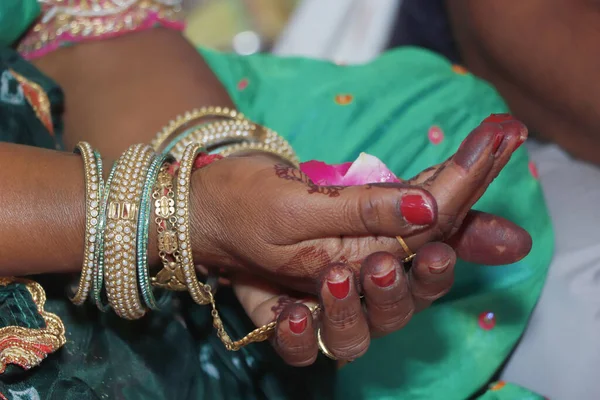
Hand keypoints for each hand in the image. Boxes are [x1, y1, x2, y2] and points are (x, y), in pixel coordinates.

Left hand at [230, 115, 531, 364]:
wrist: (217, 210)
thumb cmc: (281, 194)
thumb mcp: (333, 194)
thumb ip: (393, 207)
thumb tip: (468, 218)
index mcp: (385, 252)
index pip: (429, 272)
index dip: (439, 271)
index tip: (439, 253)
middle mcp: (362, 290)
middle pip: (399, 312)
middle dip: (396, 295)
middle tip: (382, 268)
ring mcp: (325, 310)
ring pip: (355, 338)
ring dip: (350, 315)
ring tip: (334, 279)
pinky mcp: (290, 323)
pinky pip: (301, 348)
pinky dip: (299, 338)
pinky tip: (291, 315)